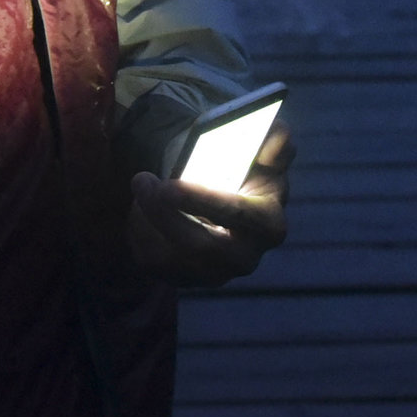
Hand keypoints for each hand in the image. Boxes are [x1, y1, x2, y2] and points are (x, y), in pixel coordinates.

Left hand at [127, 121, 291, 286]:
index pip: (237, 215)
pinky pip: (151, 263)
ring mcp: (215, 275)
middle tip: (141, 181)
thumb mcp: (262, 149)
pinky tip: (143, 210)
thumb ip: (274, 141)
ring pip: (168, 257)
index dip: (202, 201)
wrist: (224, 195)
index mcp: (269, 224)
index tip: (168, 186)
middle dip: (164, 214)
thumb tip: (277, 135)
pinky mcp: (186, 280)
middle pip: (200, 246)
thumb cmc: (244, 169)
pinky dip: (138, 233)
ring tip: (143, 189)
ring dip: (146, 220)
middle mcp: (245, 258)